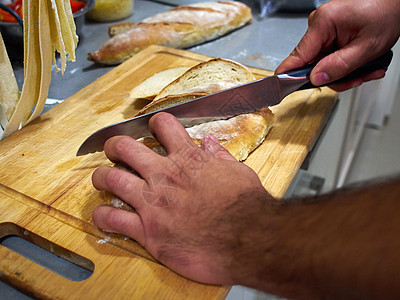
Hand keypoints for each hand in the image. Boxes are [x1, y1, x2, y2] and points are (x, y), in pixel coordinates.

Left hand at [91, 112, 275, 284]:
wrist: (248, 241)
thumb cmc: (247, 207)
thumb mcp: (239, 172)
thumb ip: (220, 156)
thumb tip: (210, 142)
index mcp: (188, 159)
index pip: (162, 125)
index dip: (155, 124)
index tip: (152, 130)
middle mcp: (164, 175)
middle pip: (124, 147)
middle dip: (115, 146)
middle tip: (115, 152)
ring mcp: (153, 203)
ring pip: (110, 179)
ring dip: (101, 177)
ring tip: (102, 180)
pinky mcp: (148, 231)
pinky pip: (113, 220)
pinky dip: (102, 216)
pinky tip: (102, 216)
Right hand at [275, 0, 399, 90]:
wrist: (397, 4)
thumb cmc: (387, 14)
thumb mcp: (366, 48)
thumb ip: (339, 66)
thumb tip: (316, 78)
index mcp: (323, 23)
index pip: (297, 56)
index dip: (289, 75)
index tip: (280, 88)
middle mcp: (319, 25)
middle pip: (313, 65)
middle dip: (336, 76)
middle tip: (356, 79)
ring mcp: (325, 30)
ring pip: (324, 64)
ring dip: (345, 73)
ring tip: (366, 70)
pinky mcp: (331, 34)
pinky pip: (331, 57)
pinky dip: (347, 64)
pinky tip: (362, 64)